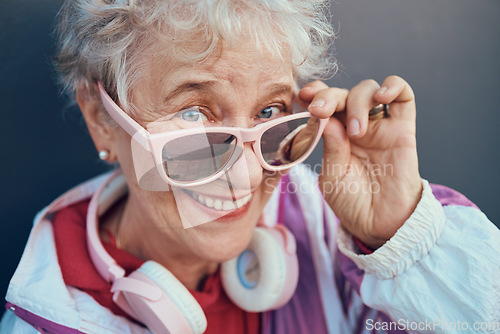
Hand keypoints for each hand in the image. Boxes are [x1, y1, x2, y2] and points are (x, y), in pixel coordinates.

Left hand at [298, 76, 421, 248]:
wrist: (381, 224)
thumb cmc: (352, 202)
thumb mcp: (332, 176)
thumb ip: (331, 147)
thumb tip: (326, 117)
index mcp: (334, 134)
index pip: (324, 103)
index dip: (314, 94)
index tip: (303, 96)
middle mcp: (355, 126)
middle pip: (342, 93)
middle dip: (329, 96)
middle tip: (320, 110)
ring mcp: (379, 126)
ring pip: (368, 90)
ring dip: (357, 101)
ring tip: (356, 132)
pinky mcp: (403, 129)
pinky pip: (404, 96)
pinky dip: (393, 86)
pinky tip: (382, 96)